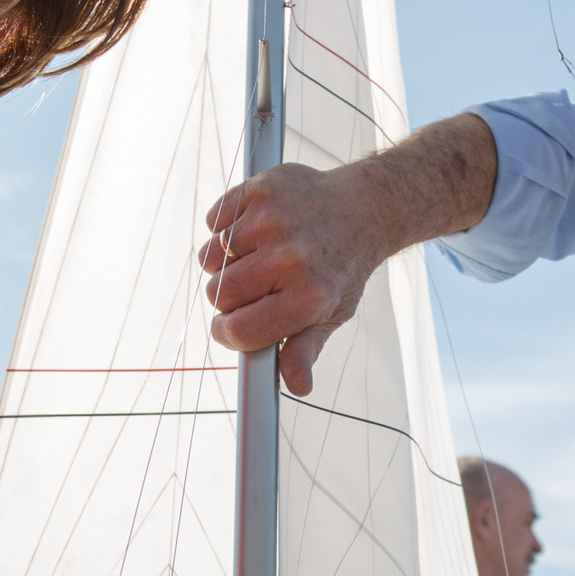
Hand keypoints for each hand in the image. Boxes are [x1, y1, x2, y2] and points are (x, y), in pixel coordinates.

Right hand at [200, 163, 386, 395]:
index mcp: (308, 296)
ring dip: (223, 262)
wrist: (364, 207)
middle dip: (228, 298)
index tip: (230, 328)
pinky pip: (214, 220)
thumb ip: (306, 348)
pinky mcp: (260, 190)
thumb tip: (296, 385)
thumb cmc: (342, 267)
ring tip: (253, 257)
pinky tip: (252, 231)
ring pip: (210, 258)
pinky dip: (224, 229)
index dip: (227, 334)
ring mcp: (273, 220)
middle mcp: (290, 257)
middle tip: (253, 287)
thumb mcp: (333, 313)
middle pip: (219, 295)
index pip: (239, 330)